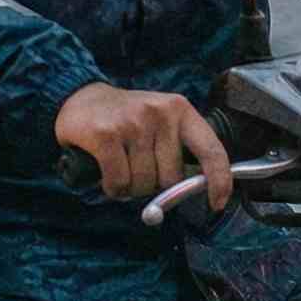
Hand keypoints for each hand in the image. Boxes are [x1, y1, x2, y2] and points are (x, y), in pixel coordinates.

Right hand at [53, 83, 231, 207]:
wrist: (80, 98)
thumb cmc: (126, 119)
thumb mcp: (160, 123)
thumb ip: (177, 153)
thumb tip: (189, 193)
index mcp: (180, 110)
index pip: (211, 149)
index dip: (219, 180)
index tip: (218, 202)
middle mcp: (159, 113)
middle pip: (171, 178)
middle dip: (154, 185)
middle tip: (138, 170)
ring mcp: (132, 122)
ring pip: (143, 184)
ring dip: (130, 187)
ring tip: (120, 166)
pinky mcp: (105, 135)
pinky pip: (119, 182)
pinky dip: (112, 188)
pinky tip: (106, 173)